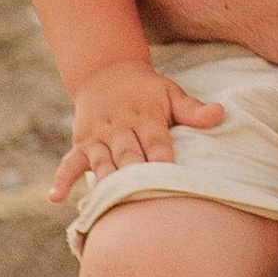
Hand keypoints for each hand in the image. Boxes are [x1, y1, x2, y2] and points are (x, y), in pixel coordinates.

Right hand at [49, 63, 228, 202]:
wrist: (107, 72)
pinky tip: (56, 198)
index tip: (172, 181)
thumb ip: (193, 109)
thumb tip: (221, 113)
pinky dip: (62, 179)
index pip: (157, 143)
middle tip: (143, 198)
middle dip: (135, 176)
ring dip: (106, 182)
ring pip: (102, 162)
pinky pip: (69, 162)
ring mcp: (98, 137)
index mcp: (147, 117)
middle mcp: (121, 127)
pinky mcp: (81, 143)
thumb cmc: (148, 91)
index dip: (163, 161)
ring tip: (110, 204)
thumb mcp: (171, 93)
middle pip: (129, 156)